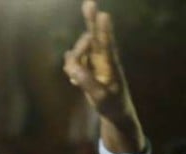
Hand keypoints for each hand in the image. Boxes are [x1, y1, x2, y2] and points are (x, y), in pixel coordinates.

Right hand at [63, 1, 133, 123]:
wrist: (114, 111)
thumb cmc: (111, 104)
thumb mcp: (100, 97)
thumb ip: (87, 82)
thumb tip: (73, 69)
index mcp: (110, 64)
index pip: (107, 45)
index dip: (104, 30)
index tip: (104, 15)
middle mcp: (103, 58)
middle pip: (94, 35)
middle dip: (90, 20)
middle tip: (89, 2)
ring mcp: (94, 61)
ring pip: (78, 50)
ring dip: (74, 60)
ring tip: (75, 79)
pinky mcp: (87, 66)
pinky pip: (73, 61)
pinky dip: (71, 69)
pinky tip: (74, 81)